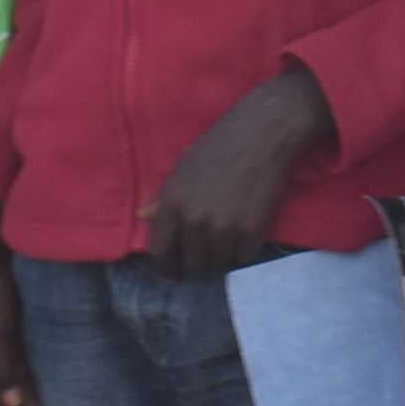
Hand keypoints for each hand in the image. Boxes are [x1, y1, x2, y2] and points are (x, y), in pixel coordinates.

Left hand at [143, 66, 335, 276]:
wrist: (262, 132)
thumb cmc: (220, 145)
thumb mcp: (184, 168)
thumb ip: (164, 198)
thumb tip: (142, 216)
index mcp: (172, 204)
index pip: (161, 253)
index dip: (167, 268)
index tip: (175, 272)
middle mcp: (193, 220)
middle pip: (192, 264)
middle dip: (200, 259)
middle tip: (211, 247)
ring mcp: (223, 228)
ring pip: (219, 263)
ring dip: (224, 255)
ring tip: (231, 234)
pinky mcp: (251, 232)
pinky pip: (244, 258)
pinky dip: (246, 250)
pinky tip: (248, 230)